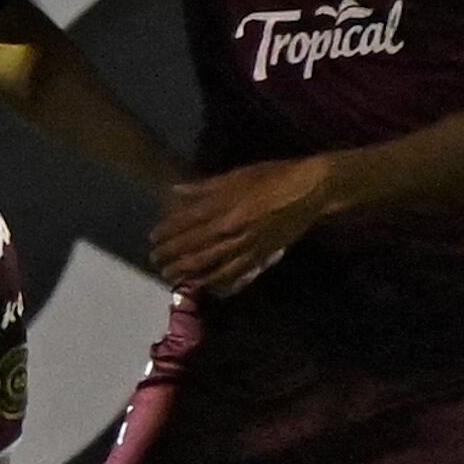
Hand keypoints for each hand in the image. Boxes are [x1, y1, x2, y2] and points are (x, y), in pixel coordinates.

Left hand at [150, 156, 332, 295]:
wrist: (310, 191)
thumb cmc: (274, 177)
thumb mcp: (236, 176)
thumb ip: (205, 188)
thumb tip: (175, 191)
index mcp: (223, 207)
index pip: (186, 223)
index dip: (167, 233)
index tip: (152, 239)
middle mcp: (231, 230)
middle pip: (194, 248)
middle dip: (172, 256)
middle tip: (155, 262)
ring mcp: (246, 246)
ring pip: (211, 265)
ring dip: (188, 272)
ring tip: (171, 277)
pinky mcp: (262, 256)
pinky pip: (236, 274)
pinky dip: (220, 282)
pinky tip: (207, 287)